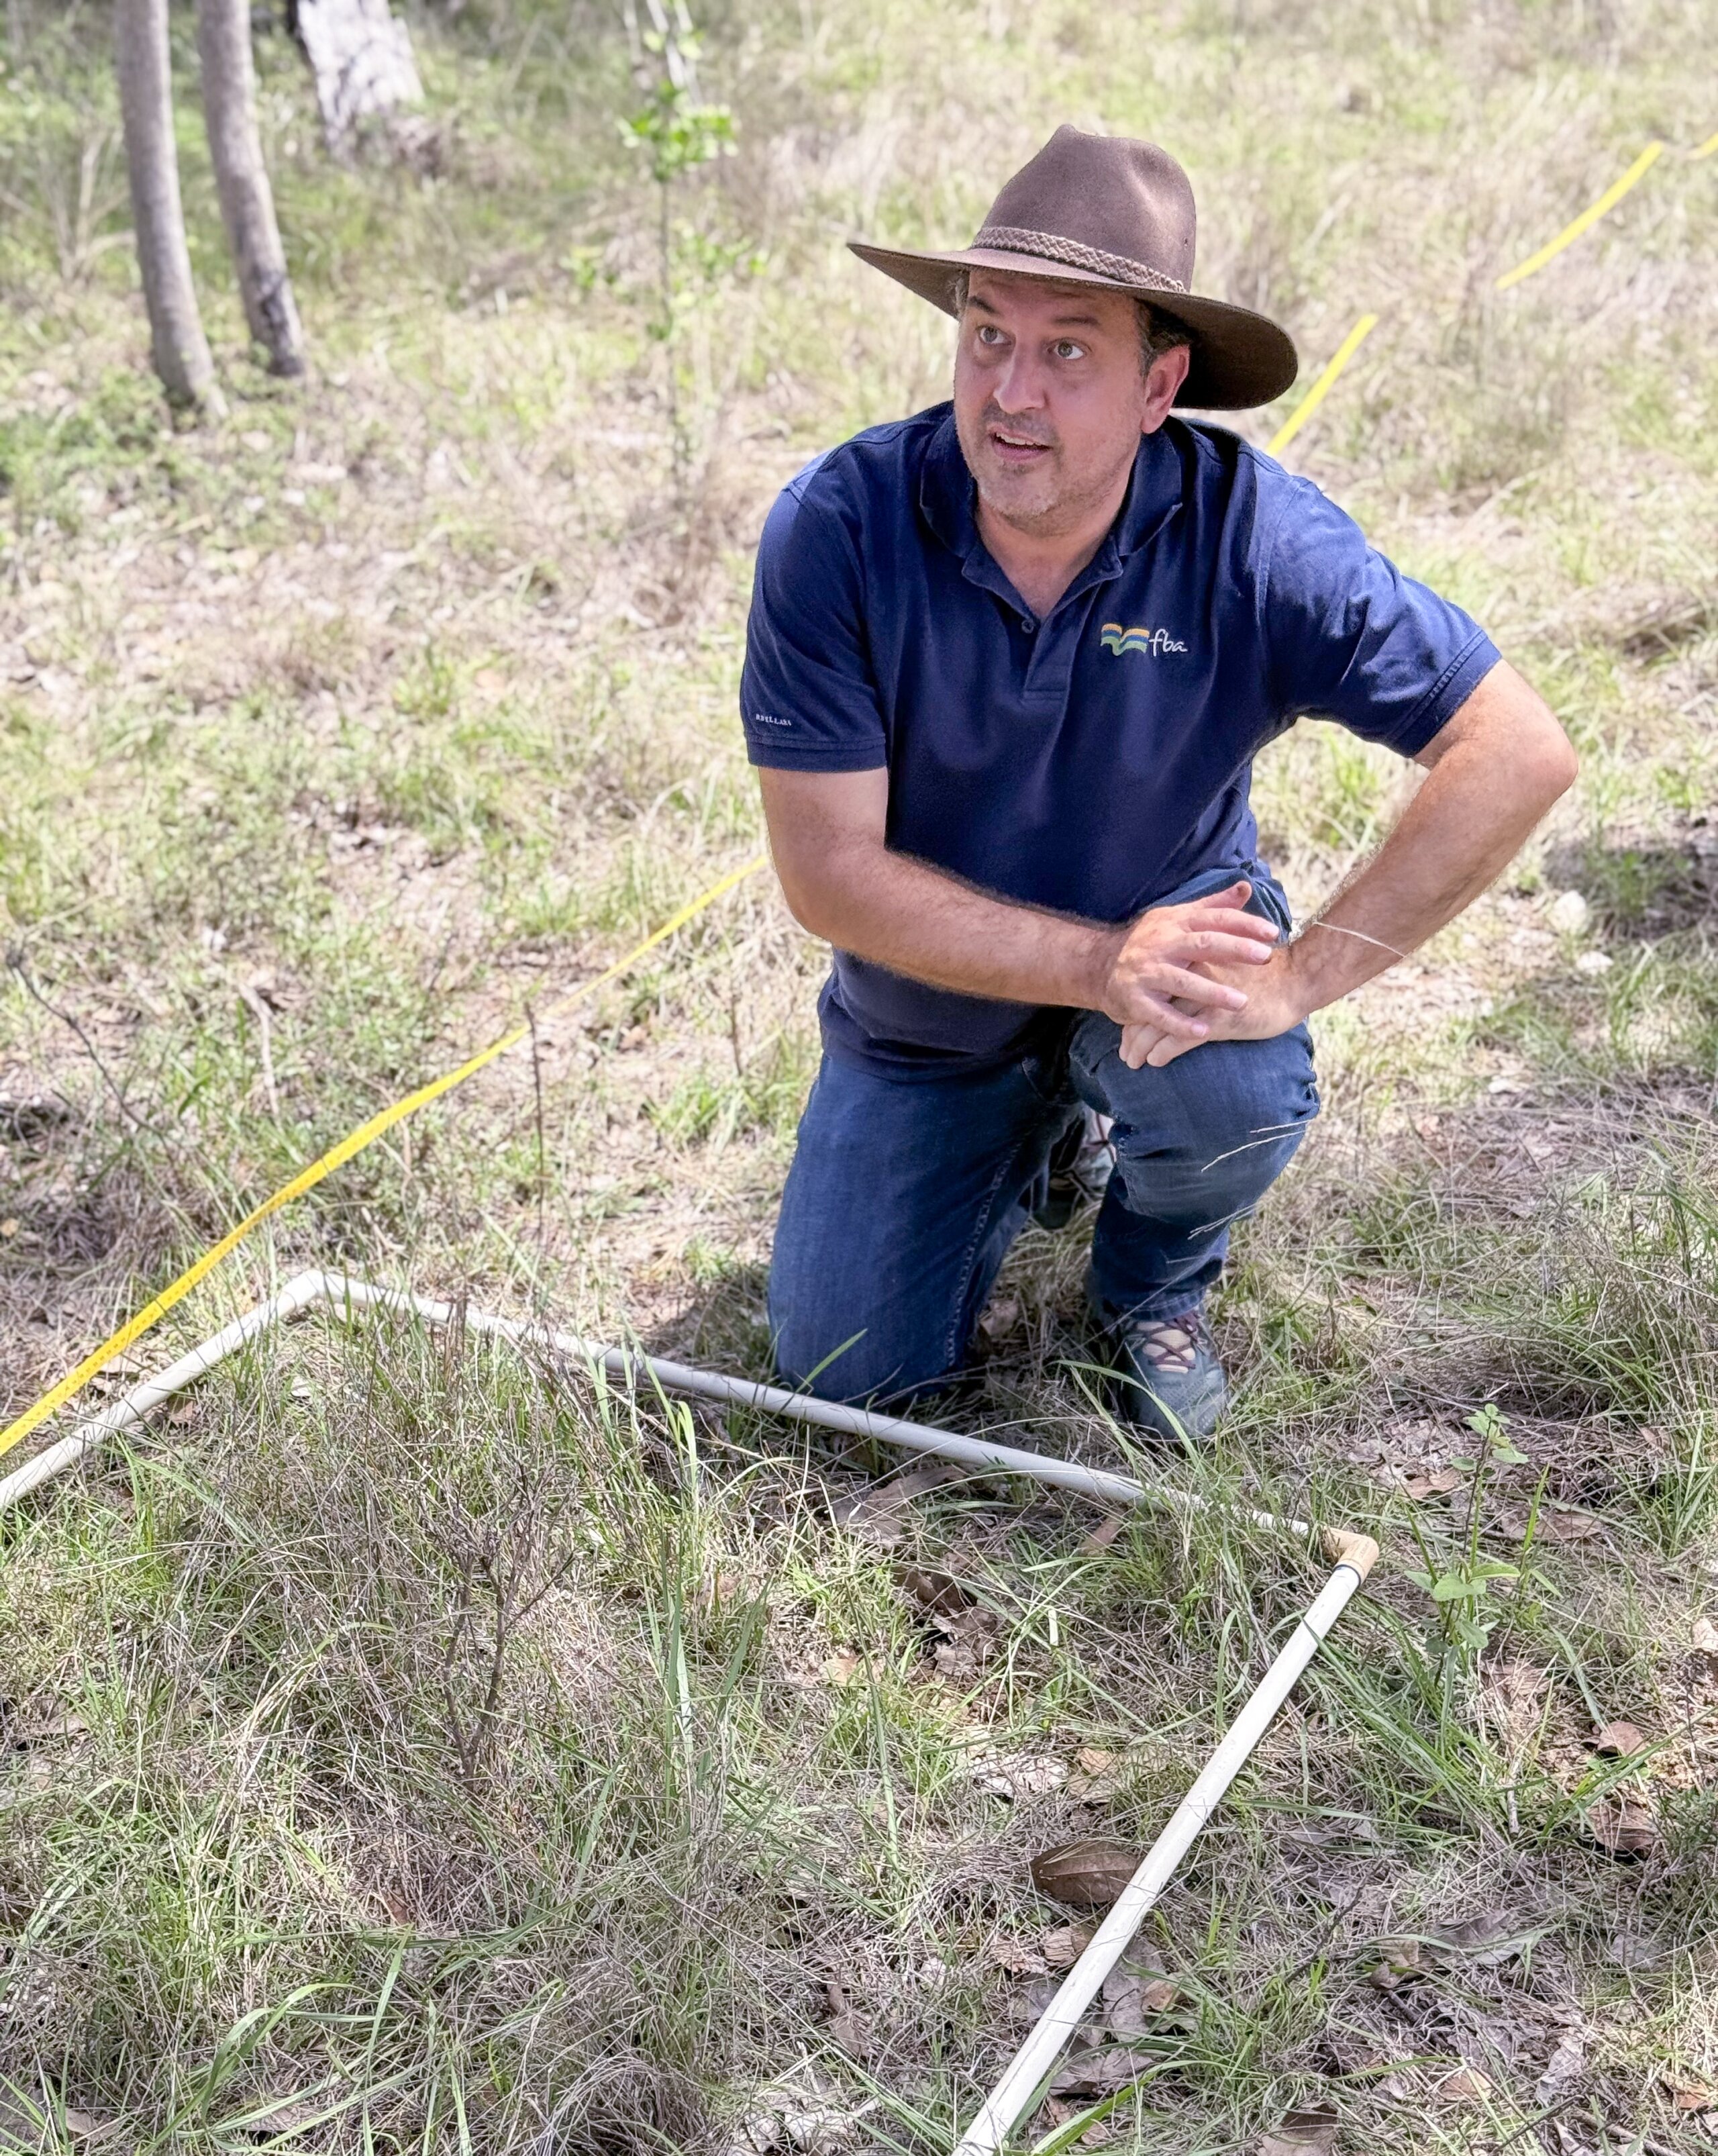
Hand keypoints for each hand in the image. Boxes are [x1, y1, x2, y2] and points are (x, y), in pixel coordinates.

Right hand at [1096, 881, 1280, 1043]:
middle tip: (1265, 957)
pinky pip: (1159, 1014)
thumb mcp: (1177, 918)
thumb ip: (1213, 906)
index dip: (1244, 924)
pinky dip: (1180, 1024)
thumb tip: (1246, 887)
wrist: (1100, 966)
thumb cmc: (1150, 942)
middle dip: (1234, 949)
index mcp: (1175, 923)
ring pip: (1182, 981)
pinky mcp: (1135, 999)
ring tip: (1241, 1002)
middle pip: (1202, 944)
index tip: (1273, 932)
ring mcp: (1147, 972)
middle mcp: (1161, 944)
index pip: (1214, 919)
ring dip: (1212, 992)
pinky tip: (1203, 1032)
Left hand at [1119, 941, 1310, 1067]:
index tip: (1128, 1027)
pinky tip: (1155, 1062)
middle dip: (1132, 1032)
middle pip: (1149, 1007)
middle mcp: (1191, 978)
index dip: (1138, 1010)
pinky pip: (1180, 1038)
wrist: (1295, 979)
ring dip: (1141, 1046)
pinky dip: (1162, 1051)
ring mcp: (1204, 1000)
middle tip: (1124, 1052)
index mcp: (1191, 963)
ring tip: (1132, 1061)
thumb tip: (1186, 986)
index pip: (1153, 989)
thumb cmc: (1264, 974)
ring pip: (1158, 1024)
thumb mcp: (1228, 962)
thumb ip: (1204, 971)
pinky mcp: (1218, 1020)